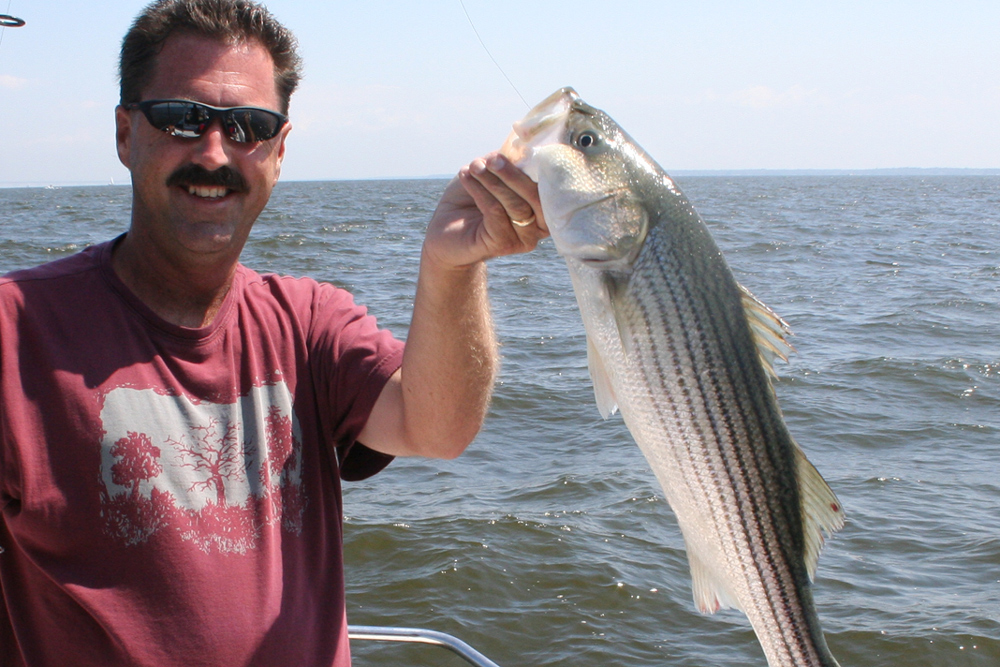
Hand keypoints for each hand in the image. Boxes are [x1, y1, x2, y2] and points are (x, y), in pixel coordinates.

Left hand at [423, 152, 548, 269]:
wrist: (445, 231)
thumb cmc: (471, 200)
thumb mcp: (493, 175)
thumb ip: (510, 163)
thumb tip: (522, 150)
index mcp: (545, 207)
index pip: (552, 187)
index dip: (541, 166)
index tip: (522, 147)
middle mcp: (540, 226)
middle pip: (537, 197)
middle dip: (513, 174)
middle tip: (492, 159)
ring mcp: (524, 238)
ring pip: (516, 205)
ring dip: (493, 181)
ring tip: (474, 166)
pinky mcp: (503, 244)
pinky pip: (496, 212)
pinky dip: (480, 191)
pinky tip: (466, 177)